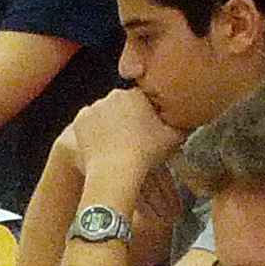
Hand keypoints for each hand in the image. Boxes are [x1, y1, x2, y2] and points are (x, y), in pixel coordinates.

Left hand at [67, 85, 184, 180]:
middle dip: (125, 118)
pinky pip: (86, 127)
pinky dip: (91, 135)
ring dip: (107, 126)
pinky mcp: (76, 124)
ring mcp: (91, 110)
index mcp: (134, 95)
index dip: (145, 115)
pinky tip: (100, 148)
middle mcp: (110, 97)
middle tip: (132, 139)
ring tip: (116, 146)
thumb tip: (188, 119)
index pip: (141, 100)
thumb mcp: (174, 138)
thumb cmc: (146, 153)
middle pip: (120, 106)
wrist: (115, 171)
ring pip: (102, 116)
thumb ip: (182, 123)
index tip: (147, 130)